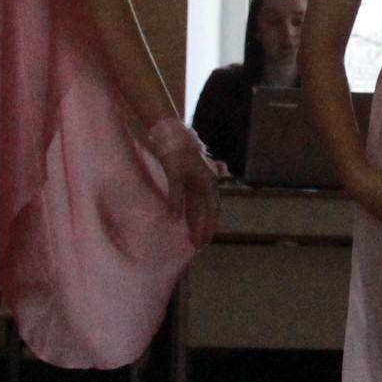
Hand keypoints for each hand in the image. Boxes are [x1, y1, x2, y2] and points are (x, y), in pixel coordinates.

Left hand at [158, 129, 219, 244]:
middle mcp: (207, 185)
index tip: (202, 243)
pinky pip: (193, 201)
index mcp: (207, 184)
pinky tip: (185, 220)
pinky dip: (191, 213)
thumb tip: (174, 218)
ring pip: (201, 208)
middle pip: (208, 212)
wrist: (171, 134)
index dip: (207, 228)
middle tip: (200, 247)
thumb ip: (176, 197)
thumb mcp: (175, 175)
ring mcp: (199, 183)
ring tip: (195, 238)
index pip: (210, 212)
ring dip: (199, 223)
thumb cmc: (175, 153)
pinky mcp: (189, 180)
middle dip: (205, 229)